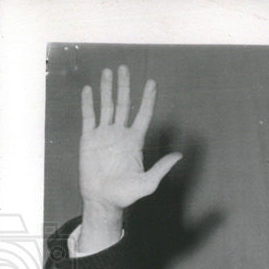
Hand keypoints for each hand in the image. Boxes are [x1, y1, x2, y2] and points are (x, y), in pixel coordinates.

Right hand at [79, 66, 181, 217]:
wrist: (103, 200)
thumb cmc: (127, 195)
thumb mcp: (149, 182)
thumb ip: (162, 167)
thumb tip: (180, 155)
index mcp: (135, 141)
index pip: (143, 114)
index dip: (147, 99)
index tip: (151, 83)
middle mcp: (120, 134)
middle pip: (123, 104)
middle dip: (124, 86)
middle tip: (124, 68)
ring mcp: (104, 135)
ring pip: (106, 106)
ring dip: (106, 88)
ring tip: (108, 71)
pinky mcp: (88, 139)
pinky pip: (88, 117)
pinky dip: (88, 103)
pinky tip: (89, 89)